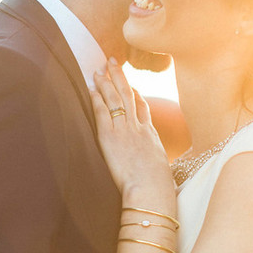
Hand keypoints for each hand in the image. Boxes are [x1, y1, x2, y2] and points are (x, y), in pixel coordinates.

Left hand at [90, 59, 173, 201]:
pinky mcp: (111, 137)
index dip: (137, 94)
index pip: (144, 108)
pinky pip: (103, 113)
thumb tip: (155, 171)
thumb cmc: (157, 188)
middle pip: (129, 95)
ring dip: (106, 82)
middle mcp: (138, 128)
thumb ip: (155, 164)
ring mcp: (125, 130)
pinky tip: (92, 89)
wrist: (151, 190)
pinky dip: (97, 99)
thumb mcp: (161, 171)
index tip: (131, 84)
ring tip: (98, 70)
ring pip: (115, 99)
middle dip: (120, 77)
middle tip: (113, 62)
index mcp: (151, 136)